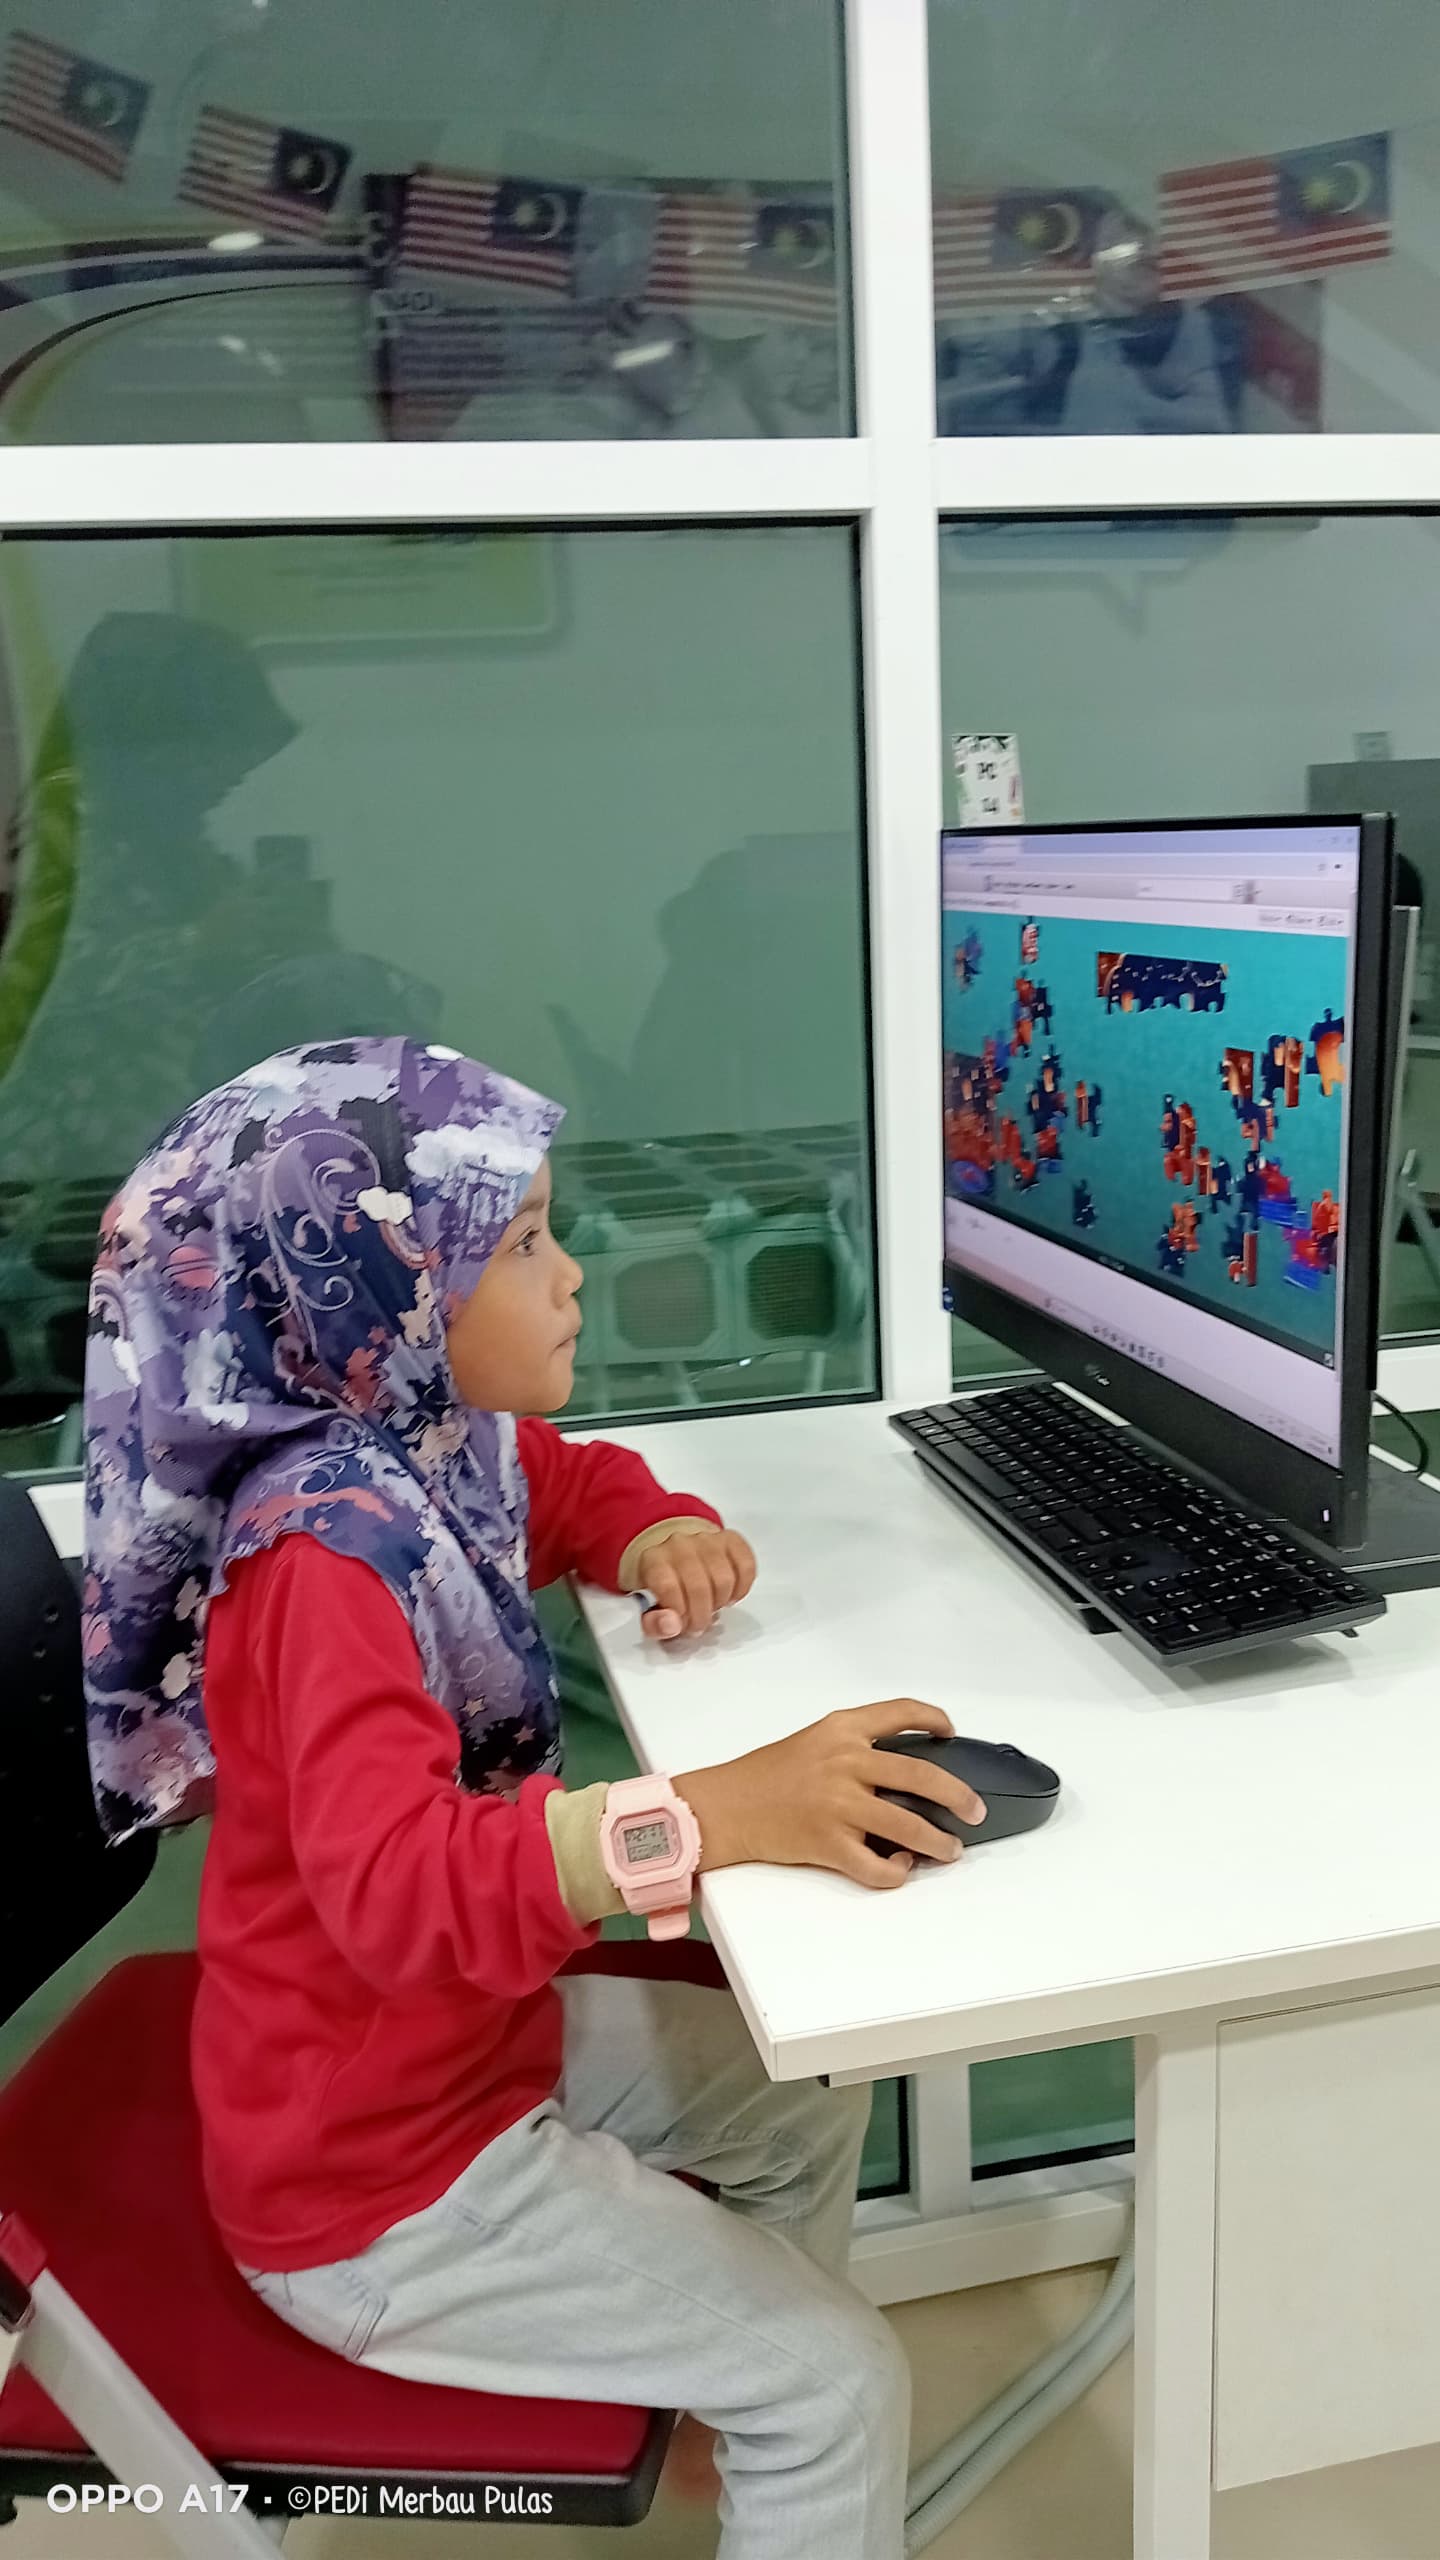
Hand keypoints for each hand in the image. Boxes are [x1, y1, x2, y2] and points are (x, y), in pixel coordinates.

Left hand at [634, 1527, 756, 1640]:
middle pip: (699, 1587)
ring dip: (720, 1603)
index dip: (679, 1613)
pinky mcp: (730, 1540)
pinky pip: (746, 1566)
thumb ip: (653, 1623)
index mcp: (653, 1559)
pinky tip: (729, 1595)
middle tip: (697, 1625)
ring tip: (710, 1607)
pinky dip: (741, 1588)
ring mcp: (707, 1539)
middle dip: (701, 1616)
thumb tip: (670, 1626)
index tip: (680, 1624)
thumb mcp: (648, 1607)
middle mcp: (680, 1544)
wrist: (677, 1553)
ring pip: (724, 1580)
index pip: (668, 1587)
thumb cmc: (664, 1584)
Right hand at [673, 1699, 985, 1890]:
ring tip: (950, 1849)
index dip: (934, 1719)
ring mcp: (838, 1804)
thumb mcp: (813, 1742)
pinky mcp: (828, 1843)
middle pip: (921, 1776)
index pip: (901, 1712)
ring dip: (939, 1843)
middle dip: (959, 1797)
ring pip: (908, 1827)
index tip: (951, 1731)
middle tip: (974, 1811)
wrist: (725, 1805)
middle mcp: (845, 1761)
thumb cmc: (765, 1775)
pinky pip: (877, 1866)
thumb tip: (904, 1771)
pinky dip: (895, 1872)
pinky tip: (899, 1867)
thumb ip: (854, 1747)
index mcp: (841, 1730)